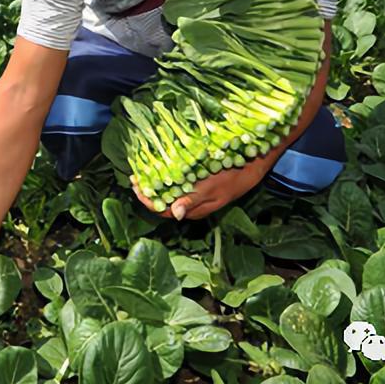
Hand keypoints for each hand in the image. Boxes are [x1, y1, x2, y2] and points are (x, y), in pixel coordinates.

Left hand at [131, 161, 266, 219]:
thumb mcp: (211, 189)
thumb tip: (174, 214)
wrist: (250, 169)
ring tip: (141, 172)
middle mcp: (190, 206)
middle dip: (147, 190)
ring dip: (154, 184)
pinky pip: (176, 186)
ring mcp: (193, 197)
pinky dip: (165, 178)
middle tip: (134, 176)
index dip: (147, 200)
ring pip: (168, 194)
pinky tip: (158, 168)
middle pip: (162, 203)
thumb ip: (192, 201)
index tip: (135, 186)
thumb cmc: (231, 179)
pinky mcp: (197, 187)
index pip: (163, 210)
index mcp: (192, 211)